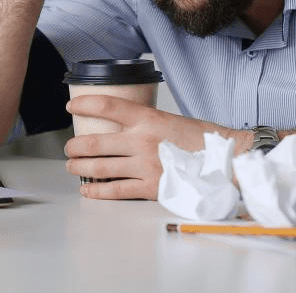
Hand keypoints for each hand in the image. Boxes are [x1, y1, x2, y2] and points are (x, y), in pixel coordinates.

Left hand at [64, 94, 224, 199]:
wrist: (226, 162)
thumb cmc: (202, 140)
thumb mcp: (171, 120)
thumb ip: (146, 124)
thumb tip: (124, 129)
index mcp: (149, 118)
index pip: (108, 106)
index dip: (85, 104)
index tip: (72, 106)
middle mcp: (142, 140)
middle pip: (95, 141)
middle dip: (76, 146)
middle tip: (69, 147)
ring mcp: (144, 165)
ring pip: (100, 166)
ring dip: (80, 167)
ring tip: (72, 166)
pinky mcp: (150, 187)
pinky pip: (116, 190)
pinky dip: (97, 190)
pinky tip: (87, 189)